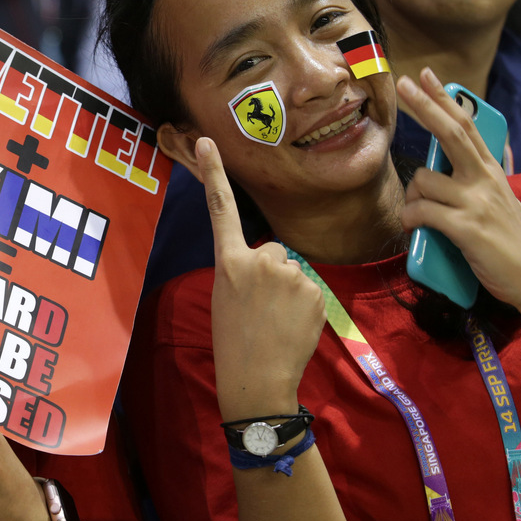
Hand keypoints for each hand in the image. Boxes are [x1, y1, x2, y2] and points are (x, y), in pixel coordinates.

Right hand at [197, 137, 325, 419]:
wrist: (256, 380)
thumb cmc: (234, 342)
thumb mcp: (225, 295)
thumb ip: (244, 269)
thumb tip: (271, 261)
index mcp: (228, 261)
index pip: (220, 208)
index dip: (214, 172)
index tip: (207, 141)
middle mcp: (259, 259)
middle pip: (272, 250)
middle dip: (270, 273)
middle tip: (259, 309)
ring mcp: (289, 274)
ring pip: (292, 270)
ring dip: (288, 290)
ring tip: (275, 321)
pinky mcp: (313, 290)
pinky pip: (310, 288)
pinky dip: (305, 305)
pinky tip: (292, 326)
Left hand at [395, 69, 520, 308]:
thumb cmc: (507, 240)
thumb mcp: (498, 199)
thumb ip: (478, 179)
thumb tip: (454, 163)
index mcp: (491, 170)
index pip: (466, 125)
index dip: (444, 100)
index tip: (425, 76)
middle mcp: (485, 179)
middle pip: (451, 132)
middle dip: (424, 105)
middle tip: (402, 83)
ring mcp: (477, 201)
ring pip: (425, 180)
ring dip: (413, 196)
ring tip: (421, 215)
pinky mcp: (467, 227)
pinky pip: (423, 211)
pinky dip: (412, 219)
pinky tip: (416, 228)